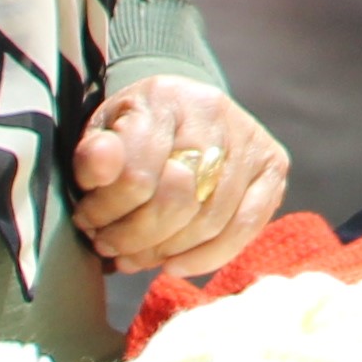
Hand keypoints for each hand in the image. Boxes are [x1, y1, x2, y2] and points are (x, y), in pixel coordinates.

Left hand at [71, 75, 287, 279]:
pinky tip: (174, 264)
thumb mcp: (101, 134)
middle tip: (109, 246)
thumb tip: (99, 166)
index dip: (105, 209)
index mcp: (164, 97)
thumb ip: (94, 154)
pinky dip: (208, 256)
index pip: (137, 173)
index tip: (87, 220)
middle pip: (178, 200)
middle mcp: (215, 112)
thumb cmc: (134, 131)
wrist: (180, 112)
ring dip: (165, 251)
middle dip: (135, 235)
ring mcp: (250, 139)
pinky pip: (247, 226)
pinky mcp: (274, 166)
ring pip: (210, 219)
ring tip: (134, 256)